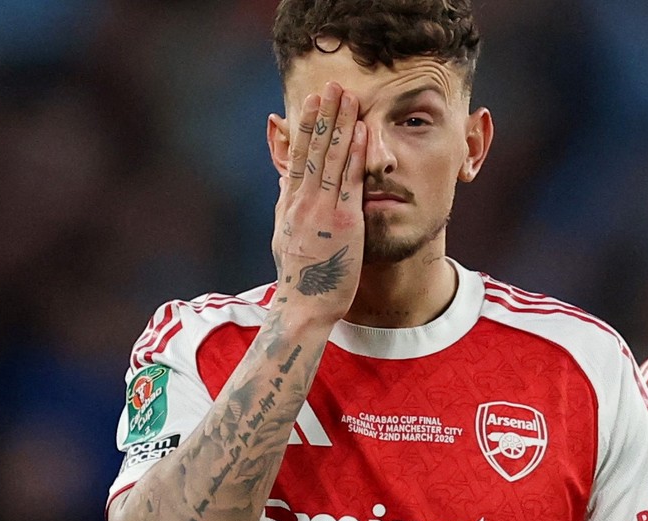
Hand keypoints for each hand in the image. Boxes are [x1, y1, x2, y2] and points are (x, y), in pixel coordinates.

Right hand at [272, 81, 366, 323]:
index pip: (298, 155)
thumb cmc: (301, 278)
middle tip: (332, 85)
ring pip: (331, 157)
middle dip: (324, 115)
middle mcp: (303, 200)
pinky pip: (350, 180)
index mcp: (290, 203)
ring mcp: (322, 208)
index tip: (312, 101)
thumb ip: (287, 206)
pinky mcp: (343, 220)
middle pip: (313, 148)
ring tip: (348, 96)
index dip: (306, 126)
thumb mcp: (286, 235)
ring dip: (341, 124)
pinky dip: (355, 153)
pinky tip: (362, 132)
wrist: (304, 306)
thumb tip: (286, 182)